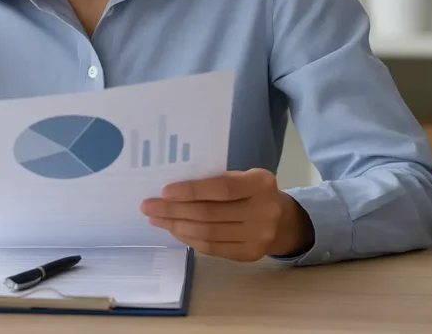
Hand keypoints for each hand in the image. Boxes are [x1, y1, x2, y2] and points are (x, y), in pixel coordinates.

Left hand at [140, 169, 313, 261]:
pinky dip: (189, 239)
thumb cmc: (252, 192)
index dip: (192, 190)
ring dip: (176, 226)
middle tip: (148, 206)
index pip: (222, 188)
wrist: (283, 221)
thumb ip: (216, 180)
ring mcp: (258, 237)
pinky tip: (175, 230)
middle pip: (210, 213)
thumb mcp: (243, 177)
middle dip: (174, 210)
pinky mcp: (249, 255)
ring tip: (157, 219)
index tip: (164, 191)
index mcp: (261, 183)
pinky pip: (212, 248)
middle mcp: (264, 211)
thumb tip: (171, 190)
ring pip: (208, 233)